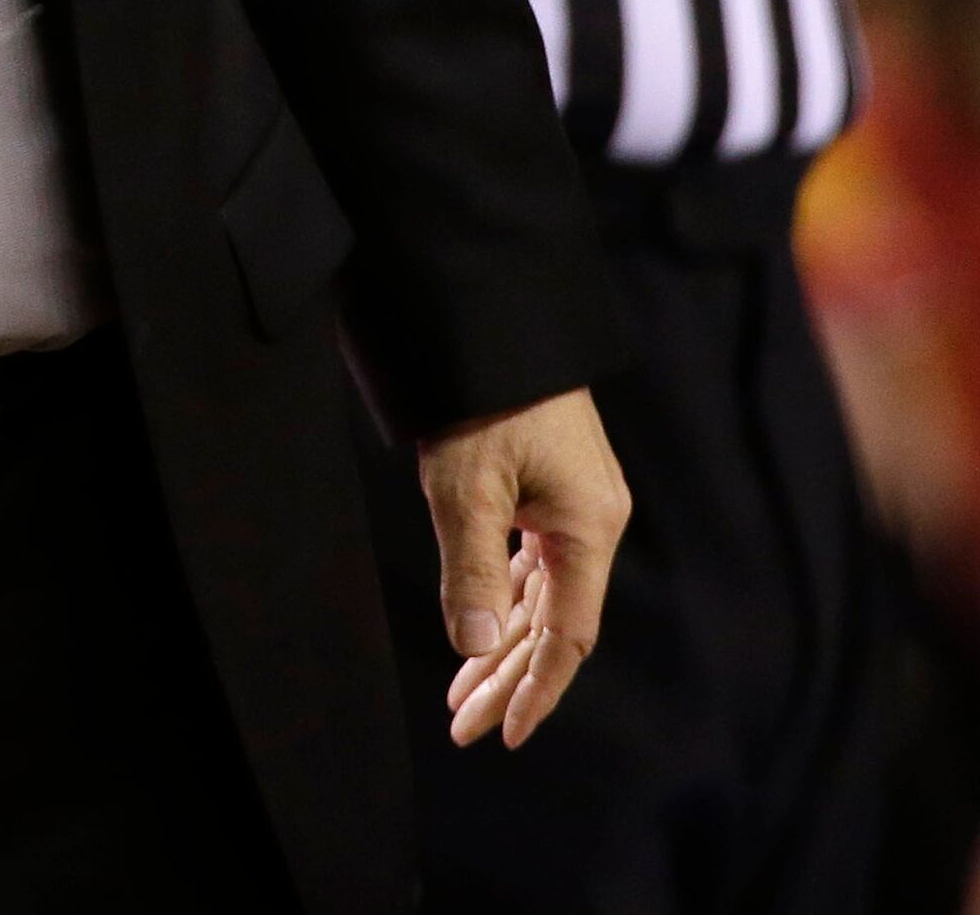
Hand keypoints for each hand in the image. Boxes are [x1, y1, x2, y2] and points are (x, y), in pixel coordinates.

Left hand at [417, 386, 629, 748]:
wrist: (494, 320)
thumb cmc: (482, 400)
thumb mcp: (466, 487)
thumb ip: (470, 569)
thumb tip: (472, 644)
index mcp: (589, 530)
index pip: (568, 636)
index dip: (537, 689)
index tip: (505, 734)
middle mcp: (593, 523)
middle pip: (554, 624)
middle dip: (508, 678)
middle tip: (463, 725)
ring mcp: (576, 504)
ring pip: (541, 596)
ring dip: (501, 642)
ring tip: (461, 692)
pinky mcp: (555, 486)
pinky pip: (533, 563)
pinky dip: (503, 598)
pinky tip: (481, 626)